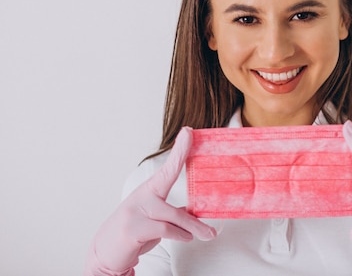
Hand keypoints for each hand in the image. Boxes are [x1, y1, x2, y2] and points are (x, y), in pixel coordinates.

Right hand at [84, 127, 215, 275]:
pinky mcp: (132, 229)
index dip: (179, 149)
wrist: (105, 253)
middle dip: (190, 174)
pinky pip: (164, 229)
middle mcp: (141, 196)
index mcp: (148, 190)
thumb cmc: (133, 233)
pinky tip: (187, 238)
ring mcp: (135, 211)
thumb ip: (171, 212)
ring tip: (208, 234)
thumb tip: (193, 211)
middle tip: (212, 191)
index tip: (188, 132)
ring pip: (173, 215)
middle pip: (171, 188)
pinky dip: (180, 234)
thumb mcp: (153, 218)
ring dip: (194, 227)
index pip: (167, 167)